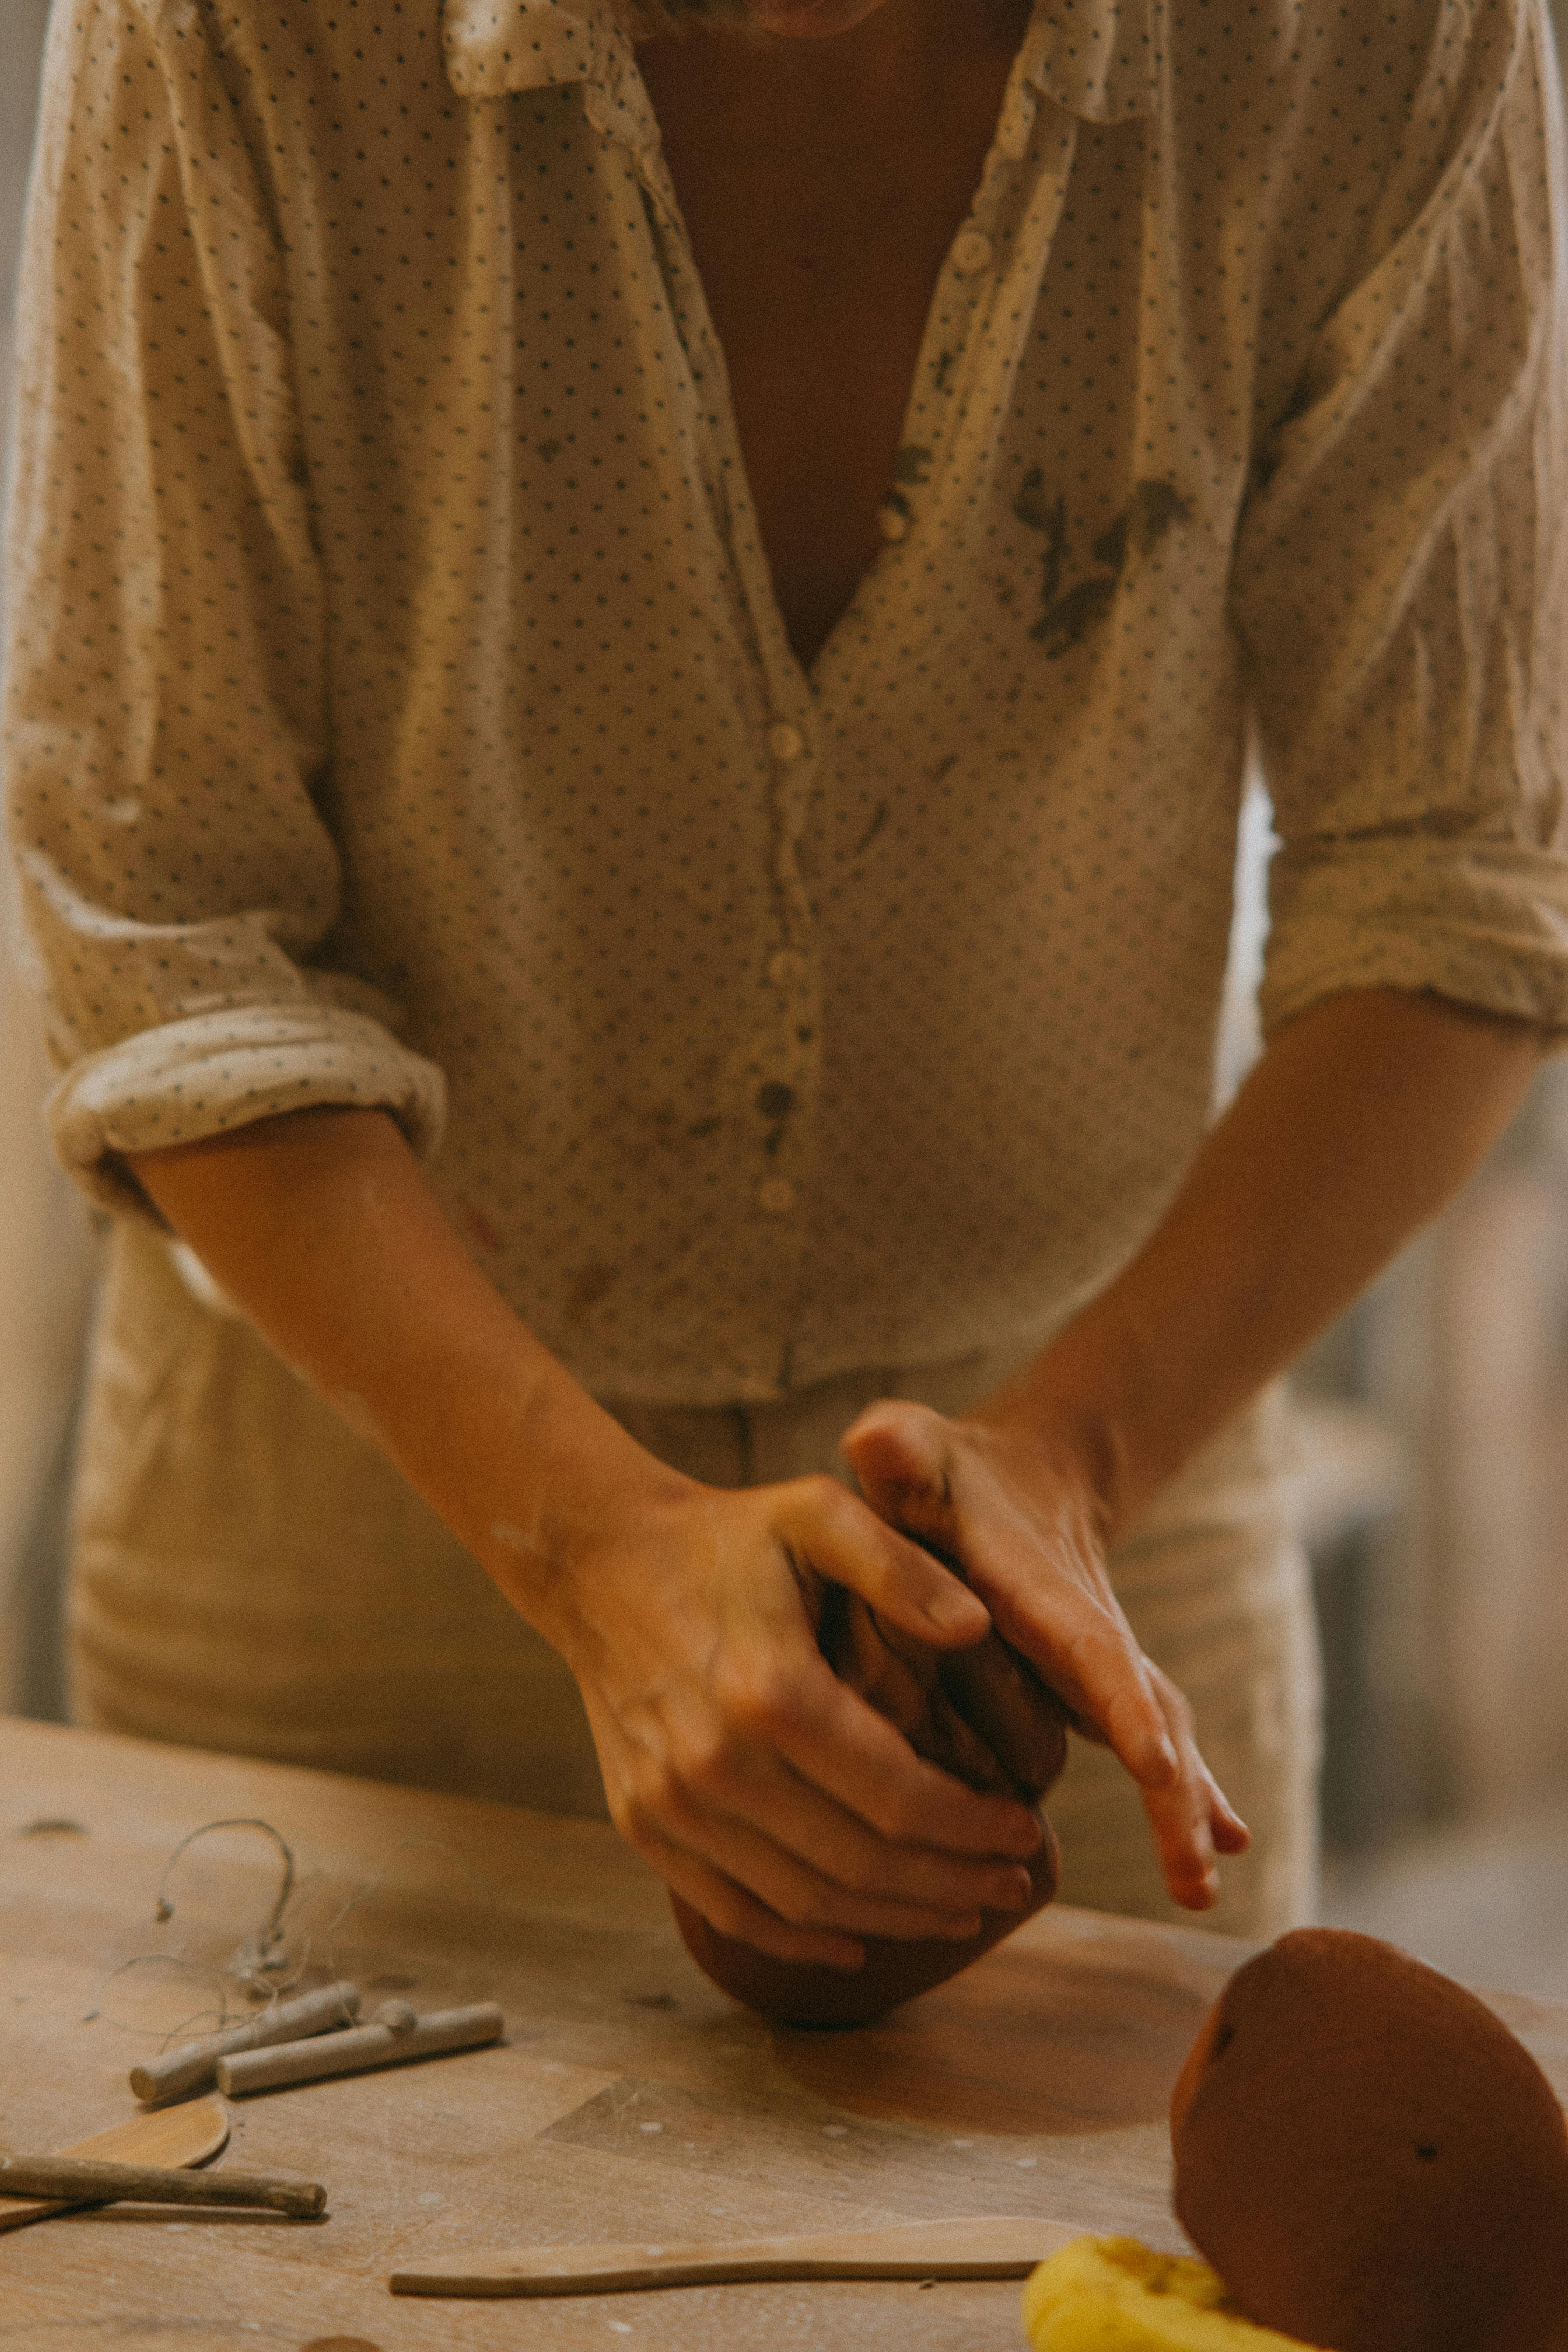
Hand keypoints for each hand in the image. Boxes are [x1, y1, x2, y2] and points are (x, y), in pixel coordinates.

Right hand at [532, 1471, 1047, 1967]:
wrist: (604, 1563)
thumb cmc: (728, 1537)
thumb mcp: (817, 1513)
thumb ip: (901, 1566)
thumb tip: (978, 1627)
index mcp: (770, 1690)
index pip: (899, 1796)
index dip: (974, 1826)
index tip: (1028, 1830)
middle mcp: (715, 1762)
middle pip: (860, 1864)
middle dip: (952, 1881)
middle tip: (1013, 1881)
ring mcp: (672, 1803)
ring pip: (805, 1902)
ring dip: (894, 1918)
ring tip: (961, 1907)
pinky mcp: (644, 1824)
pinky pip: (735, 1911)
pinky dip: (802, 1941)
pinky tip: (859, 1942)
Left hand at [840, 1398, 1248, 1908]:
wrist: (1005, 1482)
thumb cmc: (940, 1474)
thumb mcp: (914, 1455)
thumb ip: (900, 1451)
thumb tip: (876, 1437)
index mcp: (1041, 1590)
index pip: (1088, 1648)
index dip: (1120, 1701)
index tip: (1155, 1760)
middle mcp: (1084, 1636)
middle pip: (1142, 1710)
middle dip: (1174, 1781)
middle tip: (1201, 1851)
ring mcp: (1096, 1674)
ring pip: (1158, 1746)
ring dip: (1181, 1814)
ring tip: (1200, 1885)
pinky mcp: (1094, 1700)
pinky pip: (1151, 1757)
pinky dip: (1182, 1808)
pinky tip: (1214, 1863)